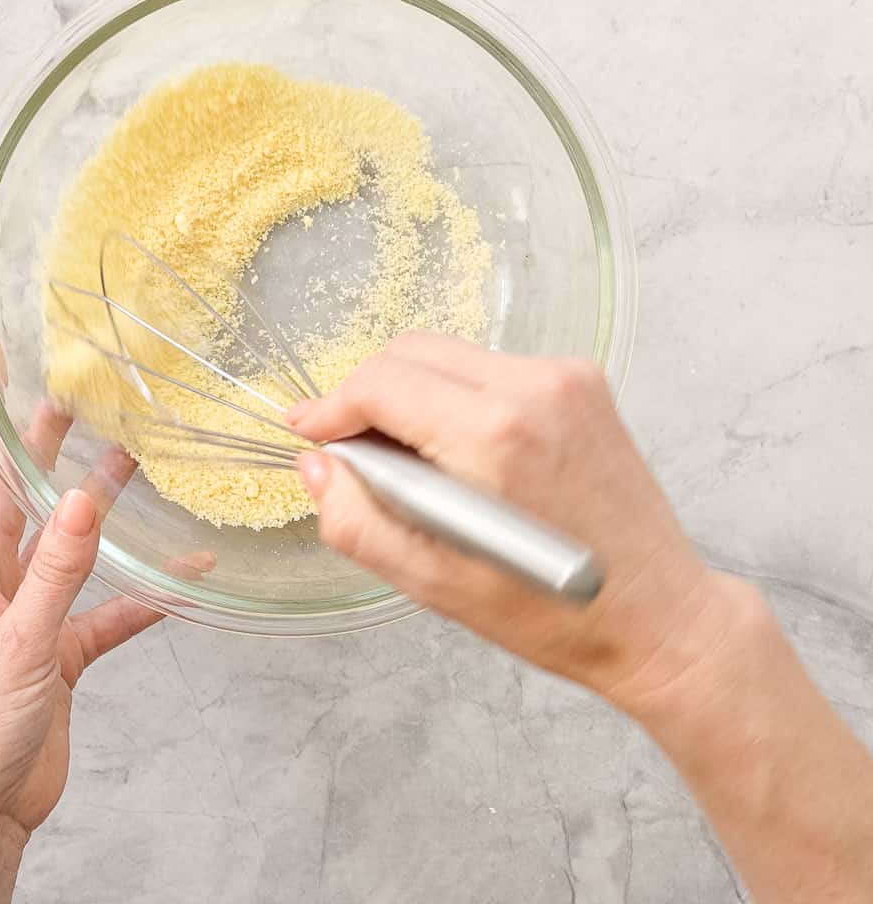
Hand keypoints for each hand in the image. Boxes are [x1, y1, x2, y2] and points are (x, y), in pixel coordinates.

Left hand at [0, 390, 160, 903]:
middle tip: (71, 395)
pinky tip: (182, 573)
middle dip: (37, 443)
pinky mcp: (57, 652)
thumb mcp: (15, 643)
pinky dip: (140, 590)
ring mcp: (25, 614)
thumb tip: (86, 496)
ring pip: (64, 542)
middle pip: (14, 494)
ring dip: (95, 503)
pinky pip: (105, 607)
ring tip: (131, 457)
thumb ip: (56, 571)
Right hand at [288, 333, 731, 713]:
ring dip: (410, 395)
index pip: (380, 383)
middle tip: (353, 452)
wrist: (661, 616)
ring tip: (410, 461)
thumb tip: (317, 465)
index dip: (332, 407)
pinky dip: (455, 397)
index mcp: (493, 434)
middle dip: (366, 396)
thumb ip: (354, 518)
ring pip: (446, 355)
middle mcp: (532, 386)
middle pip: (409, 353)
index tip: (308, 432)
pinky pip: (487, 368)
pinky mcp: (581, 380)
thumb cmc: (551, 614)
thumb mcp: (431, 583)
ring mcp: (564, 376)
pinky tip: (460, 453)